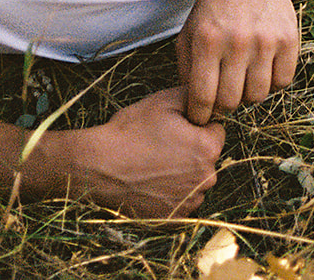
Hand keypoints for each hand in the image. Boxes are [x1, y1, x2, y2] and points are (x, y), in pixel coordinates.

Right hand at [48, 87, 224, 216]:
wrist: (97, 167)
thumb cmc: (129, 132)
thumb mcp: (163, 100)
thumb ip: (193, 95)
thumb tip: (207, 95)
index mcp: (208, 148)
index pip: (216, 131)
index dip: (196, 126)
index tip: (175, 128)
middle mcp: (206, 178)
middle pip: (207, 158)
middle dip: (191, 150)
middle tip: (161, 146)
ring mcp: (190, 201)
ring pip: (195, 180)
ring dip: (182, 173)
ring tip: (153, 165)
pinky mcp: (175, 218)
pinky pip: (181, 201)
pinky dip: (171, 193)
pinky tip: (151, 183)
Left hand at [177, 0, 299, 124]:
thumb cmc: (216, 5)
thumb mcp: (190, 31)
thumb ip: (186, 68)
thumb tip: (194, 105)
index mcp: (207, 40)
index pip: (202, 97)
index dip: (199, 114)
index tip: (200, 116)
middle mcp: (237, 42)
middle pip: (231, 101)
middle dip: (223, 104)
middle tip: (223, 93)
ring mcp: (266, 41)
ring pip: (257, 96)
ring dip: (248, 93)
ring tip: (244, 77)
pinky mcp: (289, 40)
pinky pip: (282, 82)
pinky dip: (272, 82)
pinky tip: (263, 68)